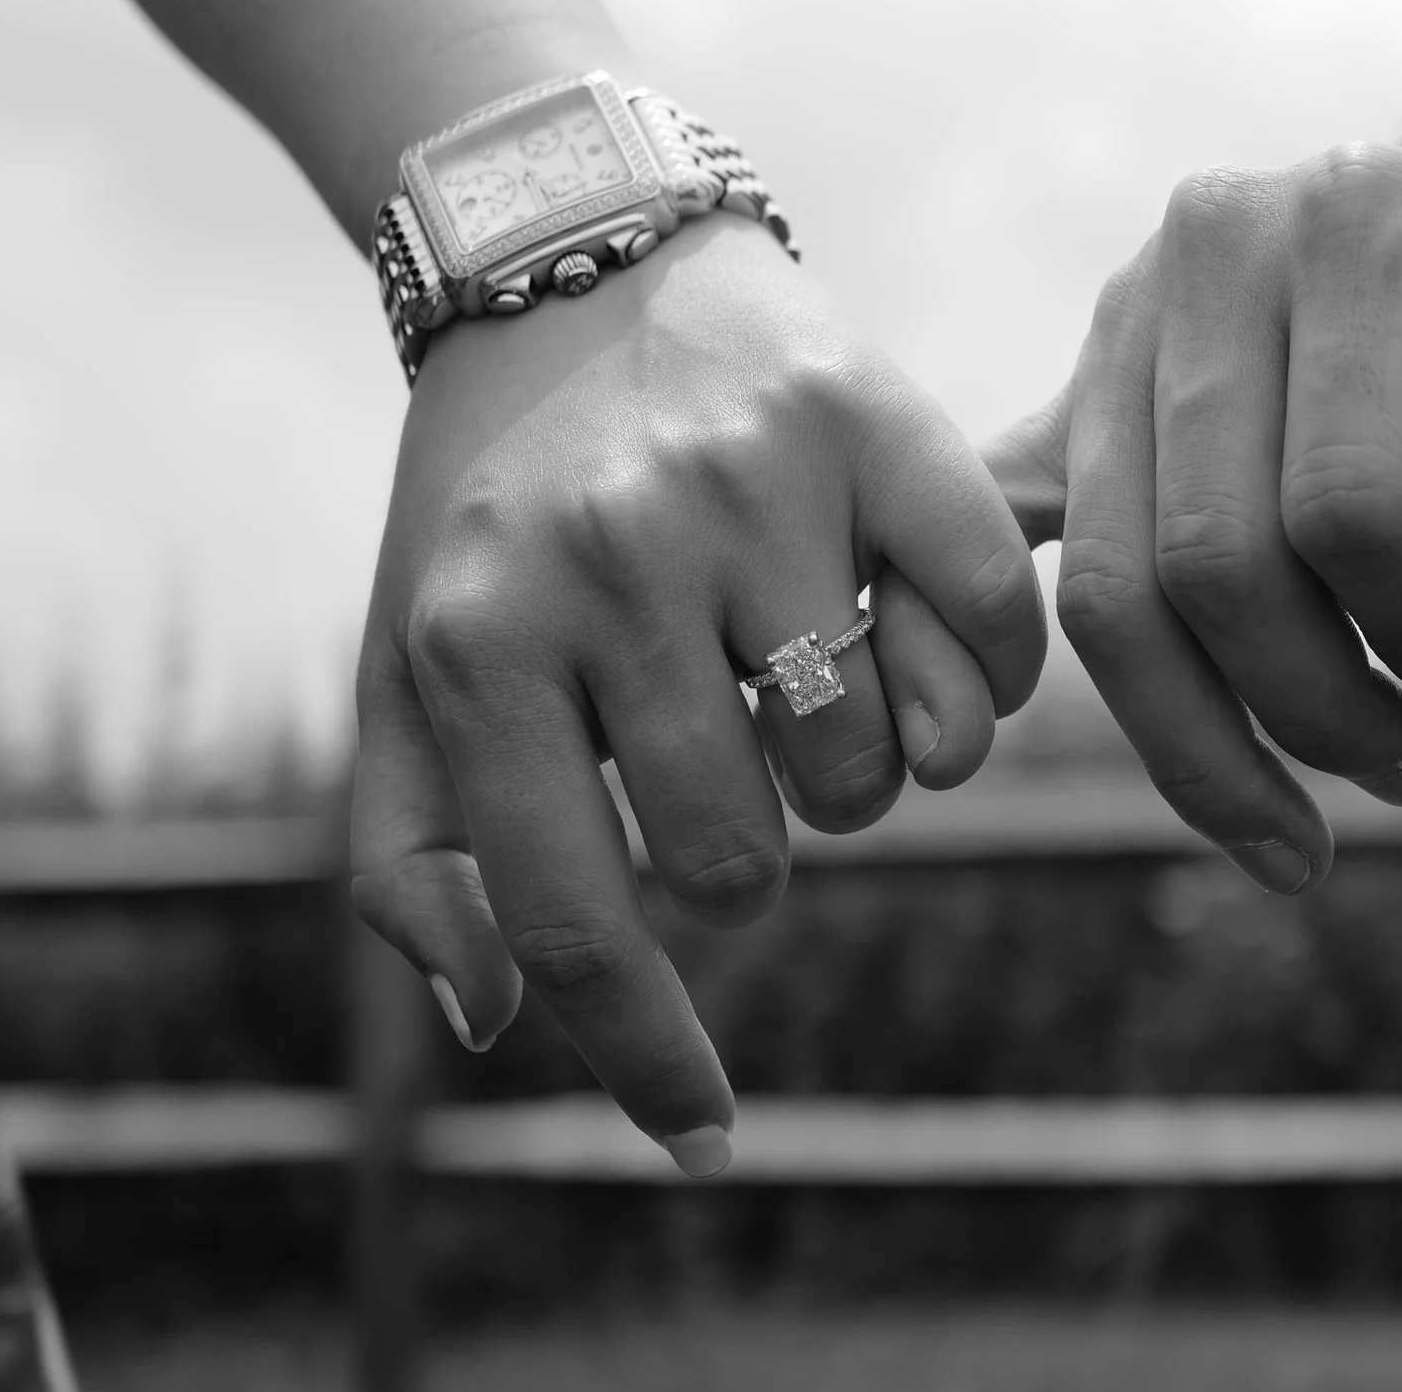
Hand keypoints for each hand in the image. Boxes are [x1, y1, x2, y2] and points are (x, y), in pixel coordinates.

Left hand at [350, 218, 1044, 1173]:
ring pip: (873, 764)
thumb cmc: (497, 508)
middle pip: (744, 855)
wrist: (580, 262)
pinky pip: (988, 639)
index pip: (574, 919)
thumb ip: (419, 855)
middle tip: (733, 760)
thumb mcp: (413, 670)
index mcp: (478, 638)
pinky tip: (919, 644)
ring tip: (805, 679)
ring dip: (857, 770)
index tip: (708, 1139)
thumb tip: (493, 1024)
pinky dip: (975, 685)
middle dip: (750, 851)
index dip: (648, 1058)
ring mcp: (754, 486)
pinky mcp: (879, 423)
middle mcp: (611, 558)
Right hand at [987, 143, 1401, 891]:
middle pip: (1211, 561)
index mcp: (1372, 225)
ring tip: (1323, 806)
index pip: (1349, 505)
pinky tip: (1174, 771)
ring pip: (1110, 598)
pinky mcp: (1066, 402)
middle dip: (1320, 707)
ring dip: (1215, 746)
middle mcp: (1215, 243)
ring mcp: (1120, 319)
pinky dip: (1076, 680)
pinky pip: (1037, 572)